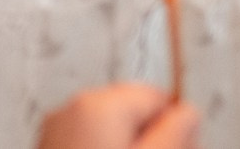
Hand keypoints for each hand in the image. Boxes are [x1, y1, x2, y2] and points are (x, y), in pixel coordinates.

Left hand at [37, 85, 196, 148]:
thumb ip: (174, 134)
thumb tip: (188, 112)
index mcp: (98, 105)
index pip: (153, 96)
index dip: (177, 126)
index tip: (186, 148)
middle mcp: (71, 110)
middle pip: (130, 112)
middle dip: (154, 139)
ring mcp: (56, 130)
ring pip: (111, 131)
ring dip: (133, 147)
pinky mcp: (51, 148)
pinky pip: (91, 143)